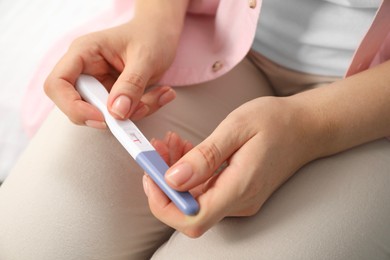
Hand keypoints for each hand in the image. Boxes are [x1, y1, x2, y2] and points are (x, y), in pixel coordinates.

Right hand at [44, 11, 181, 127]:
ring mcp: (99, 86)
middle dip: (109, 114)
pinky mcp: (113, 97)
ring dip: (135, 112)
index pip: (57, 84)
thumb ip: (131, 85)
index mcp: (83, 53)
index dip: (72, 106)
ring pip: (104, 115)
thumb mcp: (145, 57)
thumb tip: (117, 113)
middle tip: (139, 107)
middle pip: (77, 106)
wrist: (160, 33)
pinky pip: (123, 114)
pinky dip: (144, 109)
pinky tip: (162, 93)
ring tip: (161, 93)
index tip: (102, 117)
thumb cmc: (150, 36)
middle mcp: (85, 71)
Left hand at [143, 97, 322, 236]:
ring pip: (193, 200)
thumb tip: (173, 180)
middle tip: (157, 150)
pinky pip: (204, 190)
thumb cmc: (276, 122)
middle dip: (164, 183)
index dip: (163, 204)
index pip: (192, 219)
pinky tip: (185, 149)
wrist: (306, 127)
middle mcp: (239, 202)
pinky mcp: (237, 192)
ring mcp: (239, 199)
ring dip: (174, 174)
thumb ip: (205, 156)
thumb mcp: (237, 128)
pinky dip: (188, 172)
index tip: (150, 175)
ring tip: (170, 143)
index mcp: (240, 188)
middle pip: (188, 211)